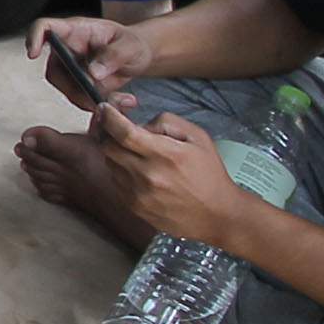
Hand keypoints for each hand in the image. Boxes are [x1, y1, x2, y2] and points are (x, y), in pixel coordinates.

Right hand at [29, 15, 157, 112]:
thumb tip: (92, 73)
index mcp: (76, 30)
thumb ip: (113, 56)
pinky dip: (100, 105)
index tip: (32, 54)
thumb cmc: (132, 43)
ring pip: (68, 91)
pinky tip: (122, 101)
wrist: (139, 57)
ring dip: (92, 99)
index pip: (45, 28)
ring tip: (122, 99)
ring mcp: (71, 70)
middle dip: (74, 86)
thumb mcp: (130, 46)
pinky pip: (81, 101)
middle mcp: (68, 50)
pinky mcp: (79, 86)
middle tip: (99, 92)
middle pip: (54, 70)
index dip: (33, 38)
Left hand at [90, 108, 262, 252]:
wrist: (217, 214)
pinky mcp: (135, 207)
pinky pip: (115, 181)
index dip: (109, 116)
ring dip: (116, 152)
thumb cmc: (209, 175)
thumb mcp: (197, 137)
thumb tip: (140, 124)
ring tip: (136, 151)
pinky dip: (121, 170)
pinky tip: (139, 170)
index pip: (123, 131)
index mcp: (165, 155)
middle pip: (107, 146)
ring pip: (109, 163)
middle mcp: (148, 176)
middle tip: (117, 126)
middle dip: (108, 131)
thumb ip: (166, 122)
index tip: (106, 108)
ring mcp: (138, 194)